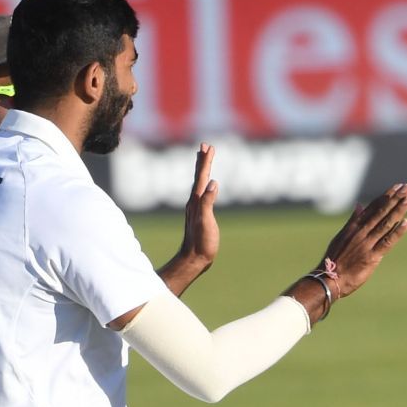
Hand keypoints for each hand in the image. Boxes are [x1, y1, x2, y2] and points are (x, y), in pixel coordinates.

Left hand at [179, 142, 219, 269]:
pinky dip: (204, 185)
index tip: (209, 147)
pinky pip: (201, 194)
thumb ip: (207, 202)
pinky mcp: (199, 216)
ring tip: (203, 160)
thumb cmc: (201, 243)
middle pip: (199, 177)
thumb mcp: (206, 222)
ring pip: (199, 184)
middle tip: (204, 146)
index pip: (202, 177)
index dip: (206, 161)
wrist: (193, 260)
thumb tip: (212, 183)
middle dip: (202, 161)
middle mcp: (194, 202)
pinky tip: (207, 187)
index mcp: (197, 201)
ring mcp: (196, 209)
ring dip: (202, 171)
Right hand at [319, 184, 406, 299]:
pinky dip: (397, 232)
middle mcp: (361, 232)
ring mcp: (366, 244)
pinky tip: (406, 222)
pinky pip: (386, 242)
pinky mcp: (371, 257)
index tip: (397, 187)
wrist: (329, 279)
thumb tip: (359, 206)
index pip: (373, 207)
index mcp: (354, 226)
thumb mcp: (341, 236)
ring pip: (385, 224)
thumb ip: (352, 221)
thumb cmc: (334, 260)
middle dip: (395, 199)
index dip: (386, 196)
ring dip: (398, 211)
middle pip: (381, 212)